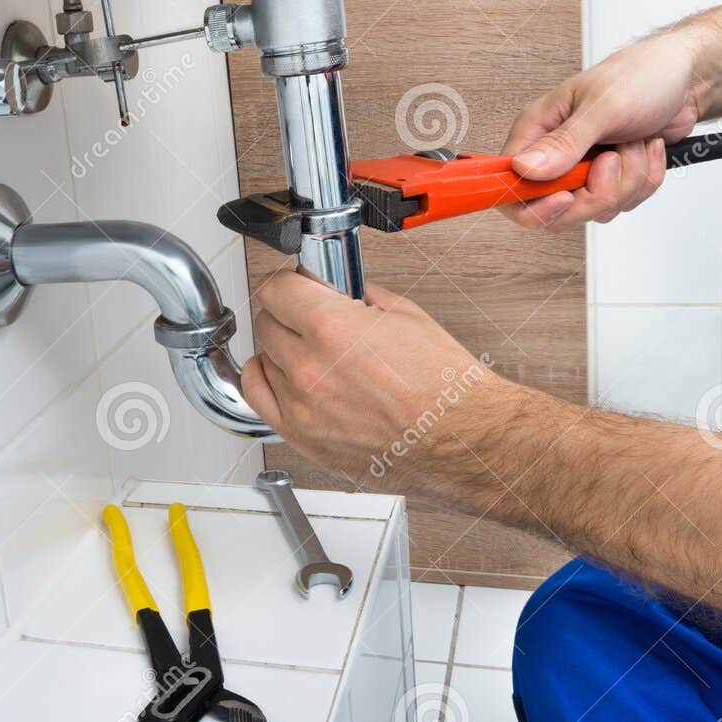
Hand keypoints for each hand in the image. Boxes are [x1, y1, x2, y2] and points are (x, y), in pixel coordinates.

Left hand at [240, 270, 511, 482]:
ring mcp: (302, 408)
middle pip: (266, 323)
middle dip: (287, 312)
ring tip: (310, 350)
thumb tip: (337, 290)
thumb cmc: (444, 387)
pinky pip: (260, 398)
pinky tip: (286, 375)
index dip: (286, 281)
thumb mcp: (406, 315)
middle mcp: (309, 369)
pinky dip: (269, 380)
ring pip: (264, 359)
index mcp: (332, 329)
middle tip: (309, 315)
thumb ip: (359, 296)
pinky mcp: (303, 438)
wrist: (461, 440)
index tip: (294, 284)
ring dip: (282, 349)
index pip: (275, 289)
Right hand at [501, 29, 708, 230]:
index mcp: (538, 130)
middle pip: (557, 210)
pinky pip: (623, 203)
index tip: (565, 196)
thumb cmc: (642, 75)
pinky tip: (647, 149)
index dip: (533, 204)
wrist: (686, 77)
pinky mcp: (611, 178)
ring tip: (633, 142)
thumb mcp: (603, 106)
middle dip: (596, 192)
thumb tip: (524, 169)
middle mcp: (555, 154)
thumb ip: (564, 143)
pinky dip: (644, 179)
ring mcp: (584, 169)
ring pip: (595, 209)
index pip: (510, 184)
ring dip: (627, 180)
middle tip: (612, 160)